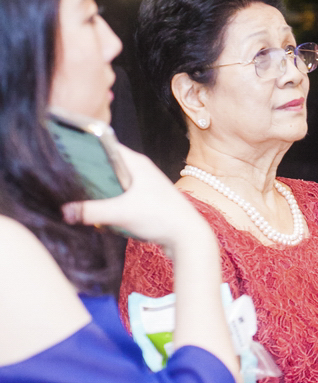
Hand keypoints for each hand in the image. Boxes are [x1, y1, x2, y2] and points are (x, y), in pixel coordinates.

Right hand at [61, 145, 212, 255]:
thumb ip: (91, 211)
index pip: (104, 145)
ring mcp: (144, 186)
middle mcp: (141, 170)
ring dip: (97, 191)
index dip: (84, 147)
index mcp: (136, 163)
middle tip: (66, 182)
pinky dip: (109, 203)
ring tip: (77, 198)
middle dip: (87, 174)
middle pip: (106, 166)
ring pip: (112, 183)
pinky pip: (120, 197)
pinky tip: (98, 212)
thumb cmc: (162, 217)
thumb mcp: (121, 212)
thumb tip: (65, 212)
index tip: (63, 154)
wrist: (188, 237)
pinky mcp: (145, 202)